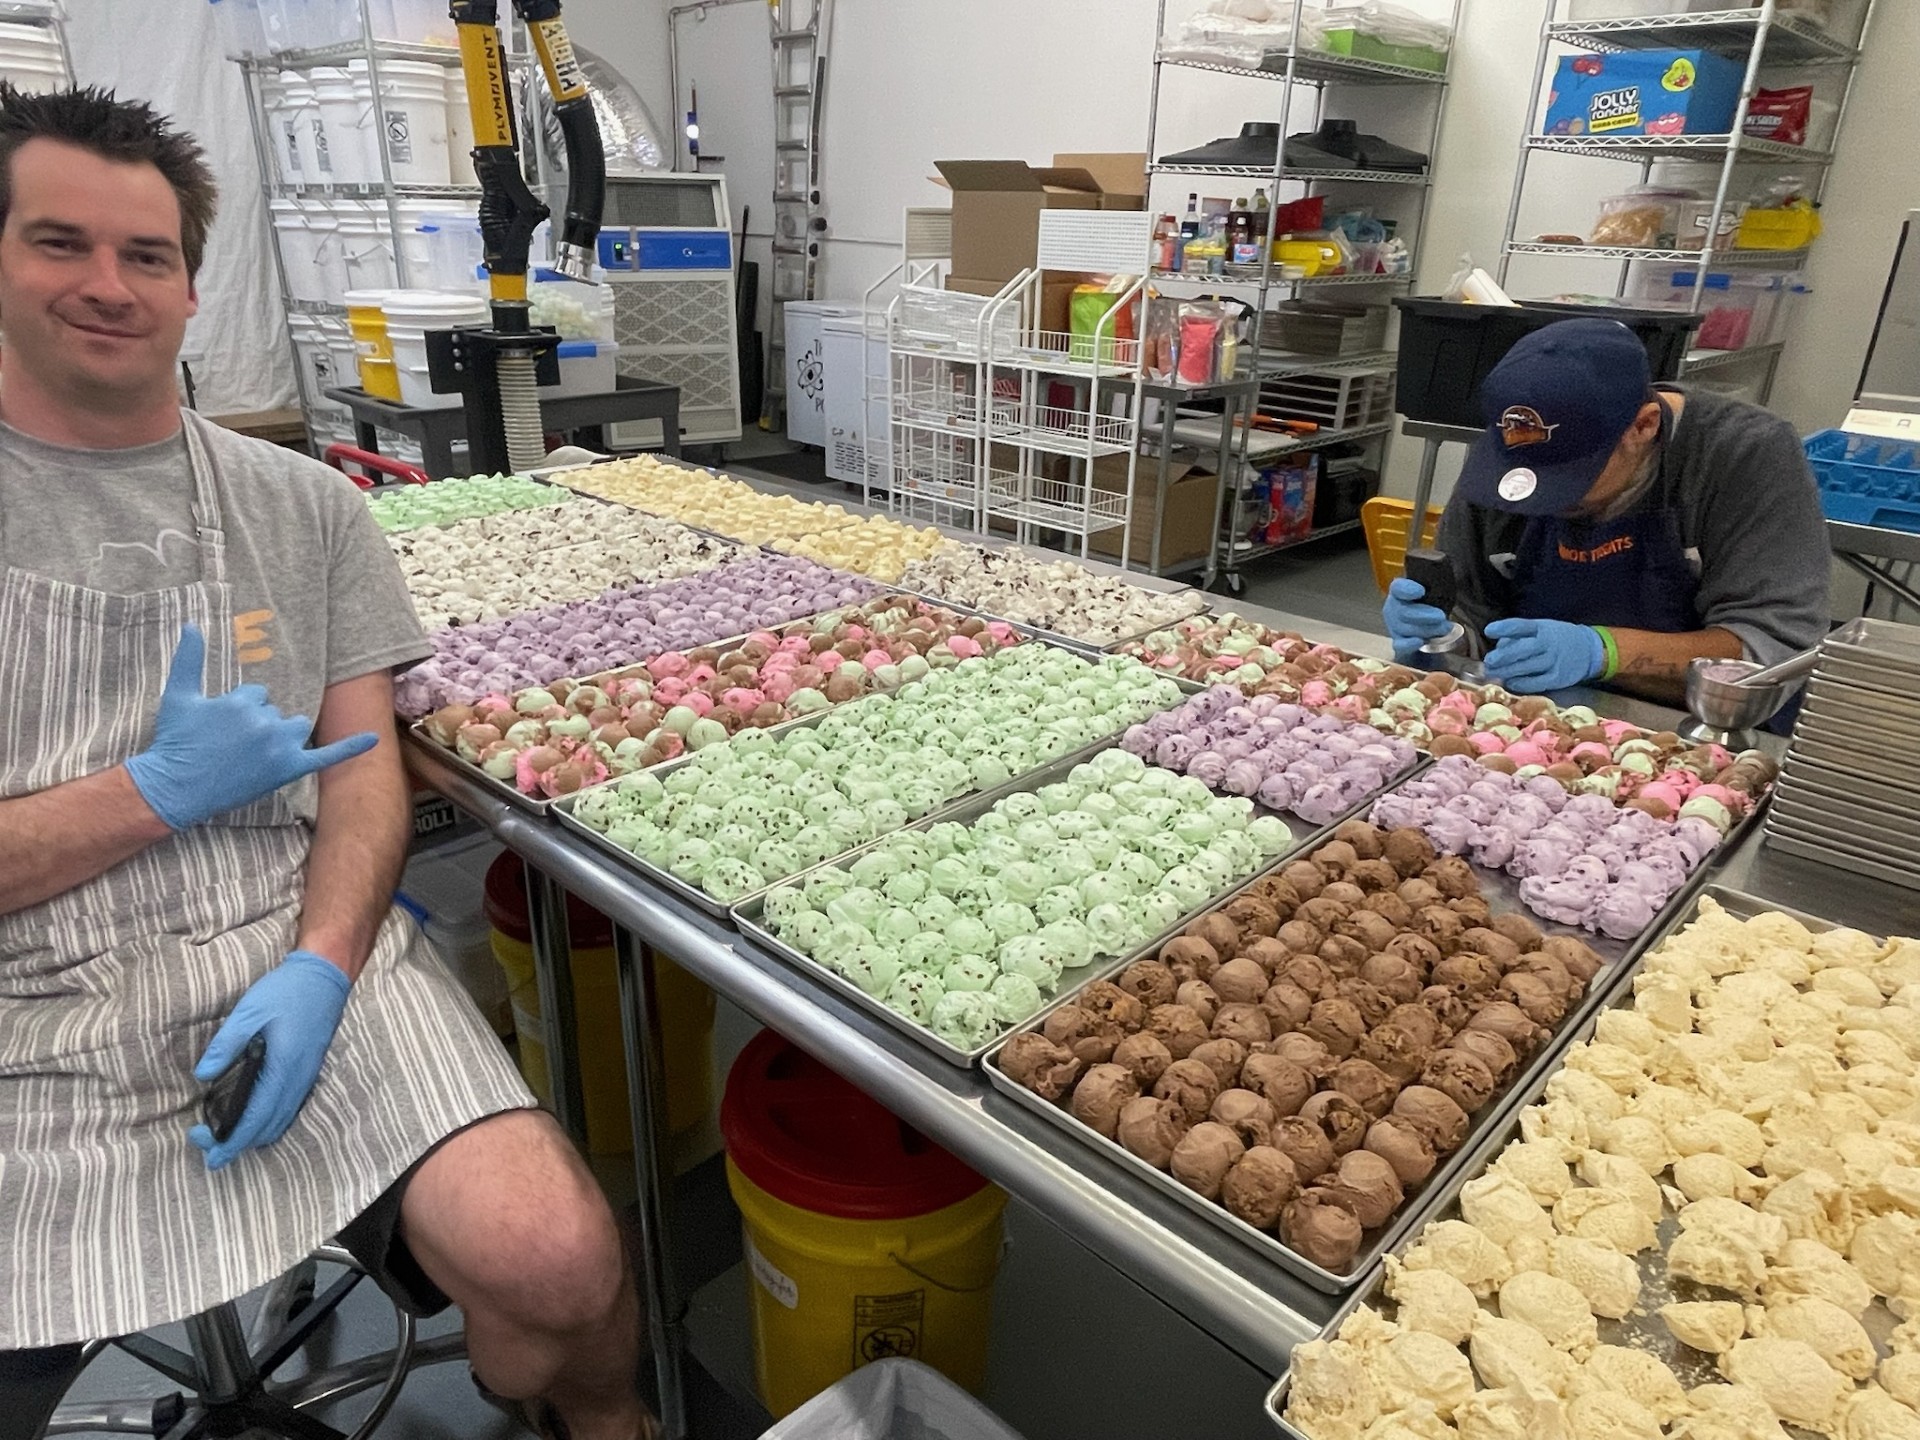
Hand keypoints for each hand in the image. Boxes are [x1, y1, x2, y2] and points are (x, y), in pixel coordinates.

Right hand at [125, 625, 377, 830]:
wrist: (175, 787)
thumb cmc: (175, 741)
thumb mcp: (177, 696)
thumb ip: (188, 658)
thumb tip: (191, 624)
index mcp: (244, 701)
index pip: (258, 694)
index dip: (241, 710)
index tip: (222, 728)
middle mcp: (266, 721)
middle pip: (276, 712)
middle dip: (259, 724)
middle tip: (232, 745)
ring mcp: (279, 746)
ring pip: (296, 727)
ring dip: (283, 735)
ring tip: (254, 753)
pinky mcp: (288, 768)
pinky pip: (327, 756)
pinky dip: (351, 747)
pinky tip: (373, 739)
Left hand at [189, 950, 351, 1169]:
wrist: (325, 976)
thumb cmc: (287, 990)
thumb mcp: (248, 1011)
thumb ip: (225, 1045)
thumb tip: (202, 1076)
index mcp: (284, 1068)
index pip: (255, 1120)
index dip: (231, 1143)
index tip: (209, 1154)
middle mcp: (298, 1080)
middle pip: (267, 1130)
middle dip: (237, 1144)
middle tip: (205, 1140)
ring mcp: (306, 1078)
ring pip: (279, 1123)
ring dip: (252, 1135)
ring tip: (223, 1132)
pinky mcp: (307, 1073)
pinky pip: (287, 1111)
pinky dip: (266, 1123)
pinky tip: (249, 1114)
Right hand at [1383, 578, 1452, 660]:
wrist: (1431, 619)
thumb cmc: (1432, 602)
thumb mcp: (1436, 588)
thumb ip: (1438, 582)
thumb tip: (1452, 572)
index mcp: (1400, 590)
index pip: (1398, 588)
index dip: (1407, 589)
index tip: (1420, 591)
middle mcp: (1393, 607)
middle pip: (1403, 612)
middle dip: (1424, 615)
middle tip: (1441, 616)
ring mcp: (1394, 625)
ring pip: (1405, 628)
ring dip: (1426, 629)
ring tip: (1443, 628)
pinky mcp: (1399, 640)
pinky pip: (1399, 644)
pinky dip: (1409, 644)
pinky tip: (1420, 642)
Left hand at [1483, 618, 1605, 692]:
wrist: (1588, 651)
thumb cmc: (1555, 639)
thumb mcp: (1540, 629)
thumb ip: (1518, 636)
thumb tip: (1498, 648)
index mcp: (1541, 627)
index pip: (1521, 625)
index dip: (1504, 628)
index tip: (1488, 631)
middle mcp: (1548, 643)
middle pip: (1523, 648)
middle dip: (1503, 656)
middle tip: (1488, 662)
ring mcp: (1554, 661)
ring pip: (1528, 667)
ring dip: (1508, 671)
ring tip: (1493, 673)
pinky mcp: (1558, 678)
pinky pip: (1536, 682)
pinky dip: (1521, 683)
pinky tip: (1510, 682)